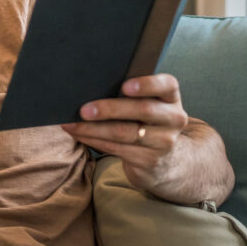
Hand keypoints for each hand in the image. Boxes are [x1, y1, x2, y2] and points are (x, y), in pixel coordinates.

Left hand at [61, 73, 189, 192]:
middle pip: (143, 110)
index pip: (167, 85)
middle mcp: (174, 118)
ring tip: (72, 124)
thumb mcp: (146, 106)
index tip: (125, 86)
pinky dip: (93, 140)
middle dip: (110, 109)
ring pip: (125, 132)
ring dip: (94, 128)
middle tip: (84, 110)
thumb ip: (130, 95)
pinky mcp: (149, 160)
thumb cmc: (144, 123)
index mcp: (171, 98)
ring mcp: (164, 141)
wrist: (163, 161)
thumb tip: (88, 86)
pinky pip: (116, 148)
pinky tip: (79, 134)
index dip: (147, 84)